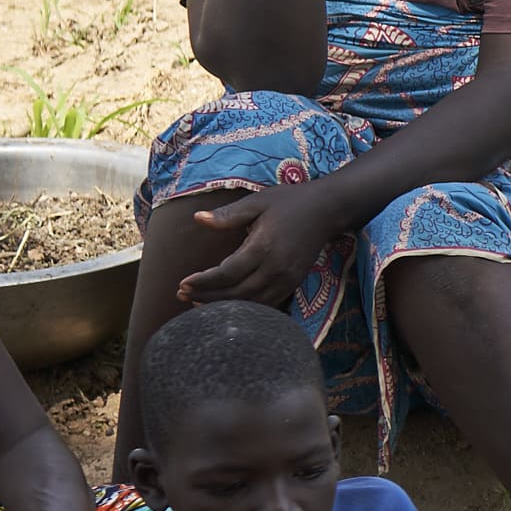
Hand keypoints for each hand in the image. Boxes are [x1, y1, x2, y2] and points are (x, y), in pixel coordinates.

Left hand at [177, 179, 345, 309]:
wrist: (328, 210)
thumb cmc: (289, 202)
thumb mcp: (257, 202)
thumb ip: (227, 215)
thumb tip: (197, 218)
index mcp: (264, 246)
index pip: (228, 272)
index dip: (204, 281)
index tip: (182, 283)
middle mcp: (276, 267)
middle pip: (237, 293)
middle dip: (207, 296)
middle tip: (182, 295)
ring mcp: (287, 279)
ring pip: (251, 303)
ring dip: (224, 306)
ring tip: (198, 302)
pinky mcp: (293, 284)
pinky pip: (266, 304)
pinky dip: (245, 308)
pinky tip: (227, 303)